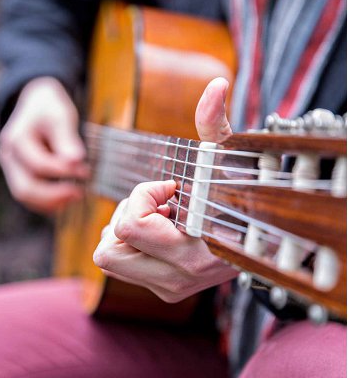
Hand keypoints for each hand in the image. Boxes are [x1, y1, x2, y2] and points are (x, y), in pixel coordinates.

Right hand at [0, 77, 88, 213]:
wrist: (36, 104)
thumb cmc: (49, 108)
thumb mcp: (60, 116)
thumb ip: (66, 139)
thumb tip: (76, 161)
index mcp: (16, 139)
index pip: (38, 165)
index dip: (63, 171)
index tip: (85, 171)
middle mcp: (8, 155)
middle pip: (24, 188)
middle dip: (53, 195)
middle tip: (79, 193)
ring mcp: (10, 167)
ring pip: (24, 196)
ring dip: (50, 202)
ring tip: (75, 196)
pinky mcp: (17, 175)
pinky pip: (28, 196)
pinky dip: (46, 202)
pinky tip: (65, 198)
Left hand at [92, 78, 238, 301]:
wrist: (270, 238)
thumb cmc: (245, 193)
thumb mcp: (228, 159)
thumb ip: (216, 125)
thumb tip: (216, 87)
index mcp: (193, 252)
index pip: (129, 226)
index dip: (142, 196)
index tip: (171, 187)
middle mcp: (178, 278)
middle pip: (106, 251)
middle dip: (124, 219)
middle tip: (156, 206)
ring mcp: (170, 288)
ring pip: (108, 260)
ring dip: (125, 233)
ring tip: (160, 218)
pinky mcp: (164, 290)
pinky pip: (120, 266)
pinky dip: (131, 246)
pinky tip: (163, 232)